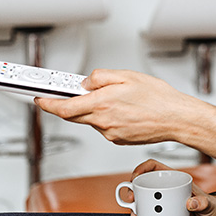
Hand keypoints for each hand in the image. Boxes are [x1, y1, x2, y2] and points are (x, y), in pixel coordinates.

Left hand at [34, 69, 214, 145]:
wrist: (176, 118)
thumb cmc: (157, 98)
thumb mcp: (126, 75)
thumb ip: (100, 77)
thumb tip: (86, 82)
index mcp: (101, 104)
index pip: (63, 107)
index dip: (47, 104)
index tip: (39, 99)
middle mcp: (102, 122)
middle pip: (74, 115)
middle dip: (69, 105)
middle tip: (71, 94)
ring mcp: (110, 133)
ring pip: (91, 120)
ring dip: (94, 109)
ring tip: (117, 98)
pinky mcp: (118, 139)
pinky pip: (105, 126)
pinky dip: (108, 117)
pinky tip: (125, 110)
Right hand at [126, 159, 215, 215]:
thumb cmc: (213, 207)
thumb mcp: (209, 205)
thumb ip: (202, 203)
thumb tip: (190, 203)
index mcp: (176, 178)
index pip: (153, 166)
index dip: (141, 168)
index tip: (134, 178)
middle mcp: (167, 187)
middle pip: (143, 182)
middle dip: (132, 189)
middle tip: (131, 200)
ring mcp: (164, 199)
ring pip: (143, 198)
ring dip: (134, 205)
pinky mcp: (163, 210)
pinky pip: (148, 210)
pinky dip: (141, 215)